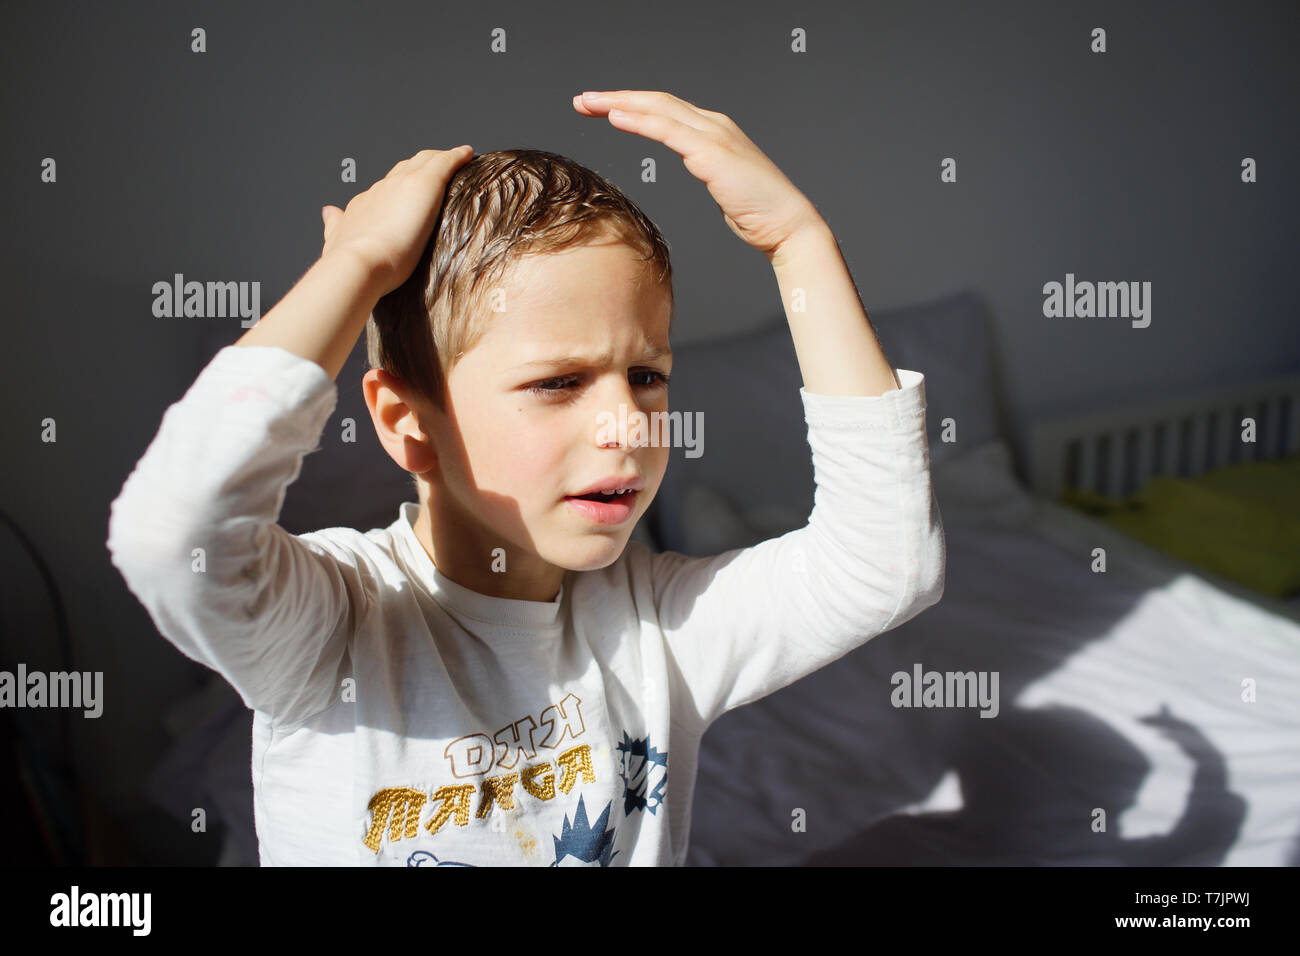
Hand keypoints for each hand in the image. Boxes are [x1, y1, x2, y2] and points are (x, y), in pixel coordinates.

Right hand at [320, 145, 474, 296]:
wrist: (358, 262)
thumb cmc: (351, 264)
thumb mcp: (336, 242)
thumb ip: (335, 226)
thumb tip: (328, 211)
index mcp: (364, 204)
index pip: (384, 190)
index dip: (398, 187)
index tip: (409, 191)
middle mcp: (382, 189)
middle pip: (403, 170)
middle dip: (417, 168)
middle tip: (435, 169)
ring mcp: (402, 184)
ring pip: (423, 163)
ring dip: (437, 161)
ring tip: (454, 161)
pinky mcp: (423, 184)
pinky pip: (444, 163)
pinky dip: (457, 156)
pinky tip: (468, 154)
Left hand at [573, 90, 823, 260]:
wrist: (787, 225)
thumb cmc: (758, 212)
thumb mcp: (723, 184)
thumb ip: (707, 169)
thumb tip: (696, 169)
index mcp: (714, 132)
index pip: (665, 110)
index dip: (631, 105)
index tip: (600, 109)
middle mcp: (713, 125)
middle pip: (656, 101)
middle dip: (616, 97)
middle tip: (582, 100)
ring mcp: (713, 136)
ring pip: (657, 109)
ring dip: (619, 103)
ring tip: (588, 103)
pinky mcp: (711, 153)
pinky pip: (667, 130)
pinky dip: (639, 121)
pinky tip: (615, 117)